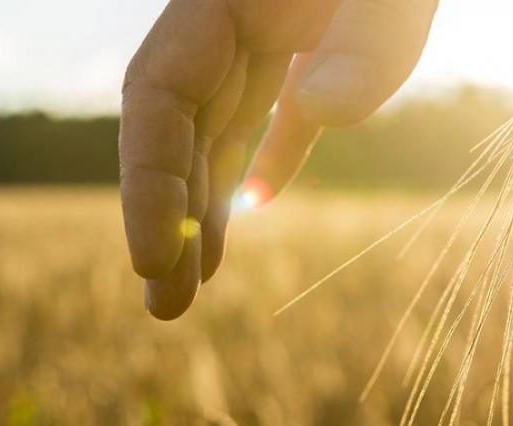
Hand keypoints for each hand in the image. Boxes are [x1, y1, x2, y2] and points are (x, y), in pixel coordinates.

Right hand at [120, 0, 437, 318]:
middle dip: (168, 219)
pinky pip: (283, 112)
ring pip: (223, 127)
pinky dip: (269, 158)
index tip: (154, 260)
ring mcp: (274, 29)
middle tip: (165, 309)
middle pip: (180, 126)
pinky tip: (252, 211)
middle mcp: (235, 15)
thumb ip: (364, 39)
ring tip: (192, 287)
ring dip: (206, 205)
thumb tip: (321, 110)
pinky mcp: (318, 45)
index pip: (159, 94)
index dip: (148, 180)